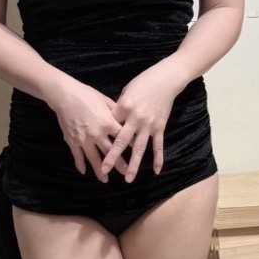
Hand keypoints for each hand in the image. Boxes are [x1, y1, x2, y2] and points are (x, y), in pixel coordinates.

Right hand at [47, 80, 129, 181]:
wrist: (64, 95)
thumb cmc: (86, 94)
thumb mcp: (105, 100)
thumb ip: (116, 111)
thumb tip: (125, 118)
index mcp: (108, 123)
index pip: (122, 137)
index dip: (130, 145)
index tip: (136, 152)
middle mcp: (97, 134)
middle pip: (111, 152)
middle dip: (119, 164)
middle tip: (126, 173)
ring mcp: (84, 140)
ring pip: (94, 159)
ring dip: (100, 171)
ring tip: (105, 180)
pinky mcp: (72, 141)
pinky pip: (77, 156)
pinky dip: (80, 165)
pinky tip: (83, 172)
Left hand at [101, 65, 181, 181]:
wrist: (165, 80)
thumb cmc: (143, 82)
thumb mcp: (126, 92)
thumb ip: (118, 108)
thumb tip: (111, 120)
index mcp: (124, 108)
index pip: (110, 125)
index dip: (102, 136)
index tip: (92, 146)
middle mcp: (135, 119)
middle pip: (121, 142)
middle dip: (112, 157)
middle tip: (104, 170)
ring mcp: (148, 125)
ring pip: (140, 148)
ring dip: (134, 165)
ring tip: (129, 179)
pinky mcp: (160, 127)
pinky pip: (158, 145)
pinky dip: (158, 158)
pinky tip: (156, 171)